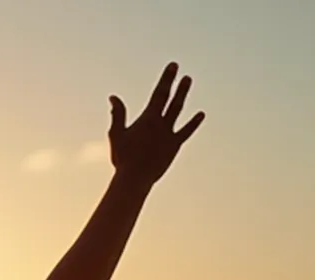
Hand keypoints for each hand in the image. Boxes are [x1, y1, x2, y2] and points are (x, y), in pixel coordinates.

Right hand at [106, 63, 204, 184]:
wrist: (135, 178)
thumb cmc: (123, 157)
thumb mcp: (117, 134)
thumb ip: (118, 114)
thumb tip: (113, 97)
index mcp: (148, 119)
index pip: (160, 94)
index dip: (167, 79)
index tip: (173, 66)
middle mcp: (162, 123)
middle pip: (170, 99)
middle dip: (175, 83)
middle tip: (181, 71)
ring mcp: (170, 134)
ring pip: (178, 110)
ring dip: (183, 95)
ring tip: (187, 81)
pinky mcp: (174, 146)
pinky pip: (186, 132)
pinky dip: (193, 123)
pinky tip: (201, 114)